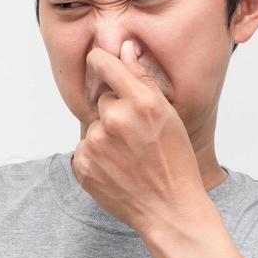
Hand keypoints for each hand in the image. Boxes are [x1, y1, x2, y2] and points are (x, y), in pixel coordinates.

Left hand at [72, 39, 208, 236]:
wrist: (169, 209)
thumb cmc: (175, 162)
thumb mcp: (169, 115)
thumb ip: (142, 79)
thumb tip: (124, 48)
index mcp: (141, 102)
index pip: (104, 63)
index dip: (100, 61)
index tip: (99, 62)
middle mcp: (115, 119)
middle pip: (103, 100)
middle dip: (115, 112)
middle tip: (136, 137)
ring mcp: (95, 143)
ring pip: (94, 127)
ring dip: (106, 137)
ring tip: (129, 157)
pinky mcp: (82, 165)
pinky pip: (84, 149)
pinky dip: (96, 158)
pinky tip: (117, 170)